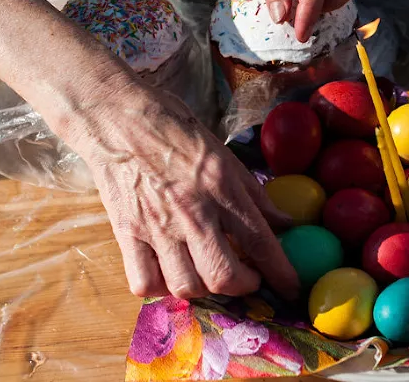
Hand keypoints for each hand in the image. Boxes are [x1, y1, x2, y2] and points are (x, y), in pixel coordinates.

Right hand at [63, 82, 299, 299]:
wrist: (118, 118)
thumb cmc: (175, 131)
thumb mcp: (225, 155)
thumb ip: (255, 194)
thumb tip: (285, 223)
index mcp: (221, 188)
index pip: (260, 242)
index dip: (280, 273)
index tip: (290, 288)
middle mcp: (192, 212)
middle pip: (224, 276)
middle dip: (244, 286)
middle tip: (247, 277)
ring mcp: (156, 227)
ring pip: (186, 286)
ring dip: (204, 289)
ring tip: (208, 273)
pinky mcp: (126, 234)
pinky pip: (144, 282)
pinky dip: (160, 288)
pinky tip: (169, 272)